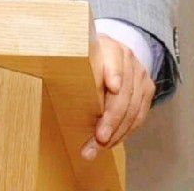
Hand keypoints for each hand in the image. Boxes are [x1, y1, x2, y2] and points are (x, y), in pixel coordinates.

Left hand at [81, 34, 154, 160]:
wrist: (109, 51)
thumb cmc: (86, 57)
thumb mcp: (78, 56)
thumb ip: (71, 65)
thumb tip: (46, 76)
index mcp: (107, 46)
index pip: (113, 59)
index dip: (114, 73)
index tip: (113, 87)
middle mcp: (127, 57)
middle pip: (124, 92)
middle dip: (112, 118)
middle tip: (99, 137)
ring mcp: (140, 73)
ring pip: (133, 109)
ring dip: (117, 133)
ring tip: (98, 147)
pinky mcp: (146, 89)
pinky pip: (138, 116)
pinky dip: (124, 133)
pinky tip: (110, 142)